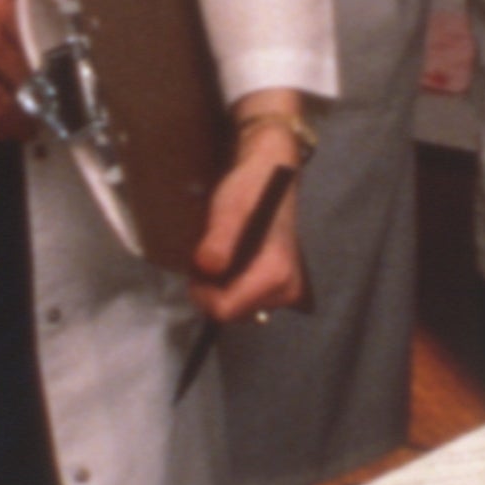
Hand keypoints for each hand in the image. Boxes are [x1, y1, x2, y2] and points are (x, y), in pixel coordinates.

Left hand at [185, 115, 313, 328]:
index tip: (197, 268)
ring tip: (221, 255)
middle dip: (213, 291)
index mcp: (276, 274)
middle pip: (233, 312)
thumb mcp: (230, 209)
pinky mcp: (281, 287)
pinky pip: (247, 299)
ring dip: (222, 287)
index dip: (203, 293)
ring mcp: (286, 290)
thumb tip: (208, 267)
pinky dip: (233, 285)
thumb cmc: (251, 188)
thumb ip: (220, 240)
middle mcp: (287, 290)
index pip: (226, 309)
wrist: (271, 172)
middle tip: (209, 256)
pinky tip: (232, 260)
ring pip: (238, 308)